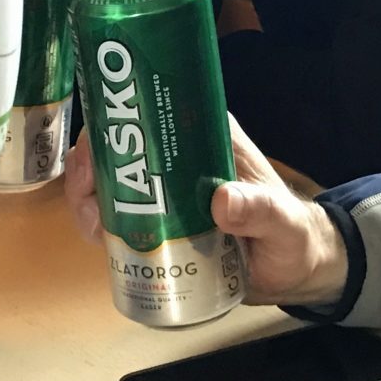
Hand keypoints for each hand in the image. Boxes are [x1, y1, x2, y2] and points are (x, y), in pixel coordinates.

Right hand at [64, 116, 350, 306]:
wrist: (292, 271)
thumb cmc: (292, 236)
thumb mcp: (281, 223)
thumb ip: (259, 210)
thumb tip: (221, 201)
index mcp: (207, 133)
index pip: (152, 108)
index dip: (113, 124)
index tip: (95, 156)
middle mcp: (179, 152)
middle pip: (117, 143)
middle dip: (91, 167)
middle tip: (88, 202)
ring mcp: (164, 184)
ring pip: (110, 177)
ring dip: (89, 198)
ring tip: (94, 229)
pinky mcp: (157, 216)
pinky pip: (117, 211)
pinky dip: (99, 222)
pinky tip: (99, 242)